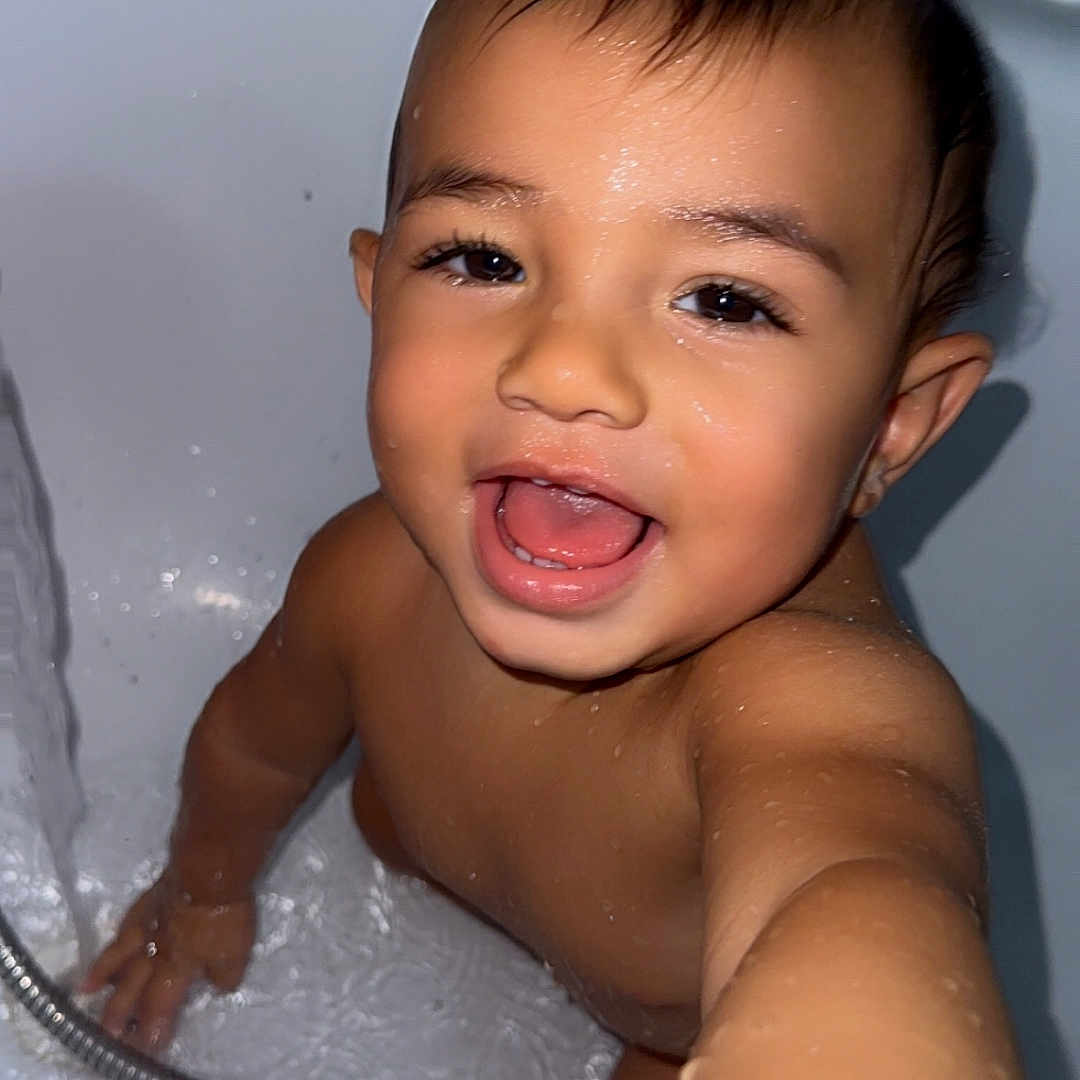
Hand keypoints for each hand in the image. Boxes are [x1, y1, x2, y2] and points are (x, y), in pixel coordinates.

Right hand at [80, 873, 255, 1053]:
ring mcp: (145, 930)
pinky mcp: (143, 907)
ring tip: (87, 993)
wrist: (206, 873)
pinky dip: (112, 944)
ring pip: (118, 960)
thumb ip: (224, 976)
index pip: (161, 1006)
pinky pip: (121, 932)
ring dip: (102, 979)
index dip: (152, 1027)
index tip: (145, 1046)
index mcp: (177, 970)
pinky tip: (110, 944)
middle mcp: (154, 956)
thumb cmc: (222, 916)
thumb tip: (218, 986)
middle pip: (132, 990)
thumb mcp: (235, 954)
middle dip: (119, 1014)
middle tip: (108, 1035)